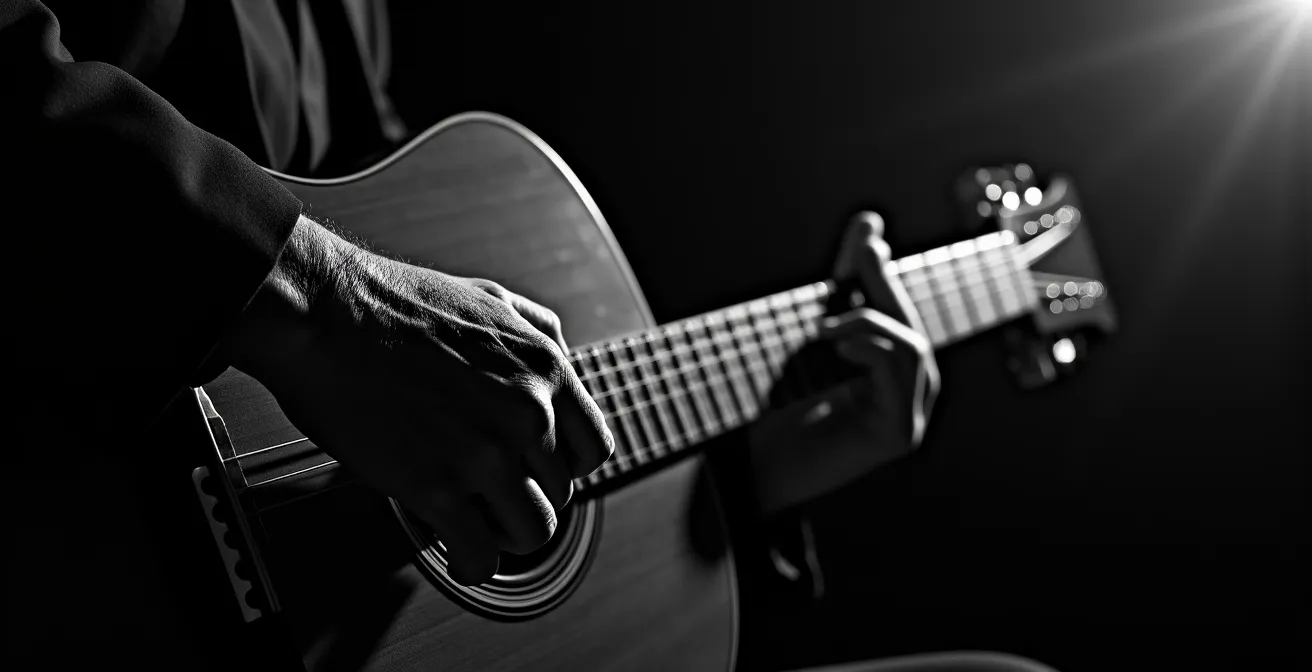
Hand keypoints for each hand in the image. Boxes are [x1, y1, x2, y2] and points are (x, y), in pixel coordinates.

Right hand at [226, 215, 613, 584]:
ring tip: (477, 526)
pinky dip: (471, 564)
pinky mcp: (438, 487)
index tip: (540, 473)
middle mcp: (528, 412)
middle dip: (526, 498)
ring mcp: (486, 453)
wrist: (325, 312)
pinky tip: (457, 556)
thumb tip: (559, 361)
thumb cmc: (392, 303)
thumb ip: (537, 331)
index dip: (565, 468)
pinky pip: (480, 554)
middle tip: (492, 495)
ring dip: (504, 536)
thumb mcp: (491, 299)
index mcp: (545, 368)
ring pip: (532, 531)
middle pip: (561, 494)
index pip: (592, 448)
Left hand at [748, 212, 939, 514]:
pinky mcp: (900, 433)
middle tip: (863, 248)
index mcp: (887, 371)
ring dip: (870, 321)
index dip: (880, 270)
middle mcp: (908, 392)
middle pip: (905, 321)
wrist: (754, 475)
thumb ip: (833, 291)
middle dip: (881, 280)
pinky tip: (838, 345)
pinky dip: (873, 350)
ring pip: (910, 345)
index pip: (892, 309)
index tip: (866, 229)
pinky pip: (902, 375)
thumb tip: (865, 228)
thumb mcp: (802, 341)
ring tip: (824, 327)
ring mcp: (910, 414)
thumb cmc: (774, 414)